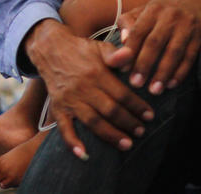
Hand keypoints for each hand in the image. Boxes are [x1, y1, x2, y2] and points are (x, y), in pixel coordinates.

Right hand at [24, 19, 153, 159]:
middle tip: (141, 132)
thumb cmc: (82, 49)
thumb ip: (116, 54)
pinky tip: (84, 154)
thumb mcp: (101, 46)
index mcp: (97, 73)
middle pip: (109, 110)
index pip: (121, 94)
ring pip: (92, 122)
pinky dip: (72, 142)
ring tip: (126, 144)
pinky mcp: (57, 108)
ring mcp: (69, 100)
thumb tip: (130, 55)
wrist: (50, 50)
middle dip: (127, 123)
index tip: (149, 115)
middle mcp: (83, 89)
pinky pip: (64, 128)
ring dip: (110, 135)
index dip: (137, 106)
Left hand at [115, 0, 200, 94]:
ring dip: (163, 72)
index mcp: (154, 9)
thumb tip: (123, 41)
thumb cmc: (167, 10)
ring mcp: (187, 26)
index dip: (130, 51)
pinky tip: (172, 84)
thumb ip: (130, 22)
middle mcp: (170, 16)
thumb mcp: (147, 9)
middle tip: (135, 84)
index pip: (138, 31)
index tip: (122, 70)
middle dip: (144, 64)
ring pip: (174, 52)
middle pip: (155, 42)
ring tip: (154, 90)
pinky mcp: (200, 36)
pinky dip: (181, 72)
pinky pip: (190, 56)